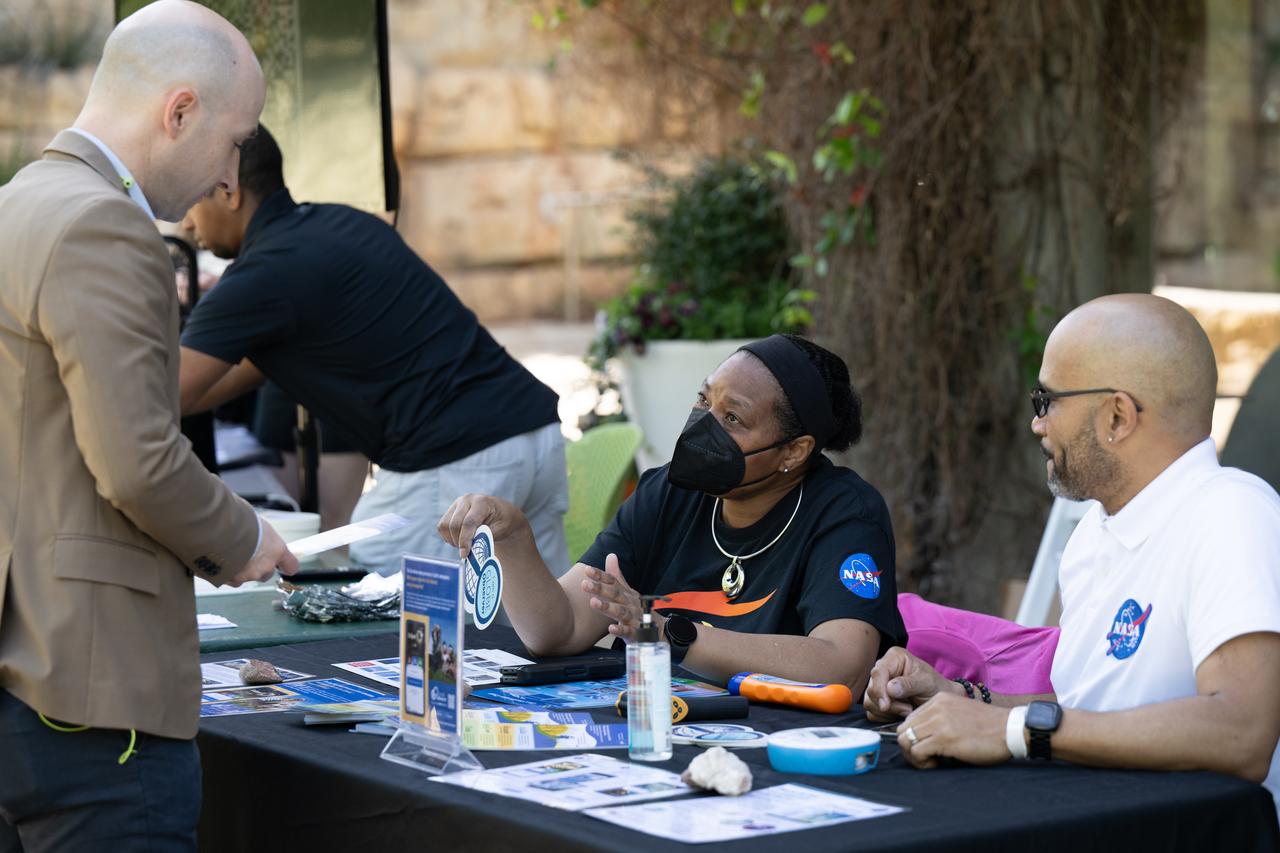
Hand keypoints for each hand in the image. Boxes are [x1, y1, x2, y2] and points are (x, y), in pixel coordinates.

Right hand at [227, 520, 297, 586]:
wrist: (219, 530)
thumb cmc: (240, 522)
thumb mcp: (259, 525)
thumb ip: (263, 537)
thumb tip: (260, 535)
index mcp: (277, 550)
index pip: (291, 565)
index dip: (286, 565)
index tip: (283, 564)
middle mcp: (266, 566)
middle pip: (267, 573)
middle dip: (259, 566)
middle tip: (249, 554)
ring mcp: (250, 575)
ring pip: (249, 577)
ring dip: (243, 569)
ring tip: (232, 554)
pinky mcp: (233, 580)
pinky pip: (233, 580)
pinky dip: (229, 574)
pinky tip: (223, 562)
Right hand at [437, 493, 530, 557]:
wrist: (502, 514)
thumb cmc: (503, 522)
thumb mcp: (500, 529)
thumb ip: (485, 537)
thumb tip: (472, 547)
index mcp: (482, 501)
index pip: (468, 522)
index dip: (465, 540)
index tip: (464, 554)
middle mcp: (467, 499)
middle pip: (454, 524)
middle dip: (458, 542)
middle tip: (466, 553)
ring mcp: (457, 503)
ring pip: (445, 525)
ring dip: (452, 540)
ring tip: (464, 546)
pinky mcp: (451, 510)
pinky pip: (442, 526)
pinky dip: (448, 537)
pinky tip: (459, 540)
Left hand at [583, 554, 658, 642]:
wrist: (657, 628)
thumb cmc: (636, 608)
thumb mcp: (627, 591)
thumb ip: (616, 575)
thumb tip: (610, 555)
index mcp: (626, 593)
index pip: (613, 581)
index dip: (600, 575)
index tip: (587, 570)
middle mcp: (630, 603)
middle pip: (615, 594)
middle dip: (600, 589)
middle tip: (584, 584)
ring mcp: (634, 617)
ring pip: (621, 612)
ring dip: (608, 607)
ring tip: (593, 603)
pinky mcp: (637, 632)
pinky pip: (629, 631)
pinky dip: (621, 629)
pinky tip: (611, 628)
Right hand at [863, 647, 955, 721]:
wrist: (938, 700)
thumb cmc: (935, 686)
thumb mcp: (927, 682)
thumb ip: (909, 684)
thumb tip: (890, 689)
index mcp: (894, 658)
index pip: (878, 672)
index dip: (879, 690)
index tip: (886, 706)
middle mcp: (883, 669)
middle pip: (871, 689)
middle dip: (889, 704)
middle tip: (908, 709)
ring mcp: (879, 685)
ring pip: (870, 702)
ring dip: (888, 712)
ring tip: (908, 710)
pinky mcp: (878, 700)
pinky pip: (873, 713)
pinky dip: (886, 718)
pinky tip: (900, 714)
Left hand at [897, 692, 1015, 768]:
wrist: (1011, 729)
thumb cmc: (989, 727)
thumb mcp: (960, 713)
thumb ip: (940, 719)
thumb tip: (922, 737)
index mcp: (939, 699)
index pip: (910, 719)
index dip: (913, 737)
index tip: (926, 748)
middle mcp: (935, 707)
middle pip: (903, 729)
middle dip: (908, 747)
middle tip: (924, 758)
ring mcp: (939, 722)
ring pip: (905, 740)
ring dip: (914, 756)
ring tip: (930, 762)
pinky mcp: (944, 738)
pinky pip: (917, 751)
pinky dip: (922, 762)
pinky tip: (937, 764)